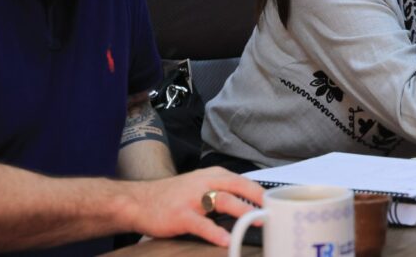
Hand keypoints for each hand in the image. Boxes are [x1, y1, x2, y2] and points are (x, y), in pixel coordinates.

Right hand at [126, 166, 264, 246]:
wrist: (139, 201)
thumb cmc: (173, 195)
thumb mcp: (199, 184)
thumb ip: (222, 190)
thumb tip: (249, 203)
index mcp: (212, 175)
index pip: (242, 181)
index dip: (260, 192)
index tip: (276, 203)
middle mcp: (204, 183)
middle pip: (238, 186)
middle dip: (257, 198)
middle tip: (273, 210)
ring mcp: (193, 199)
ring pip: (224, 201)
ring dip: (243, 212)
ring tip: (256, 222)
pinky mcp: (181, 216)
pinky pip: (201, 224)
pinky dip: (215, 232)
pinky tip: (225, 240)